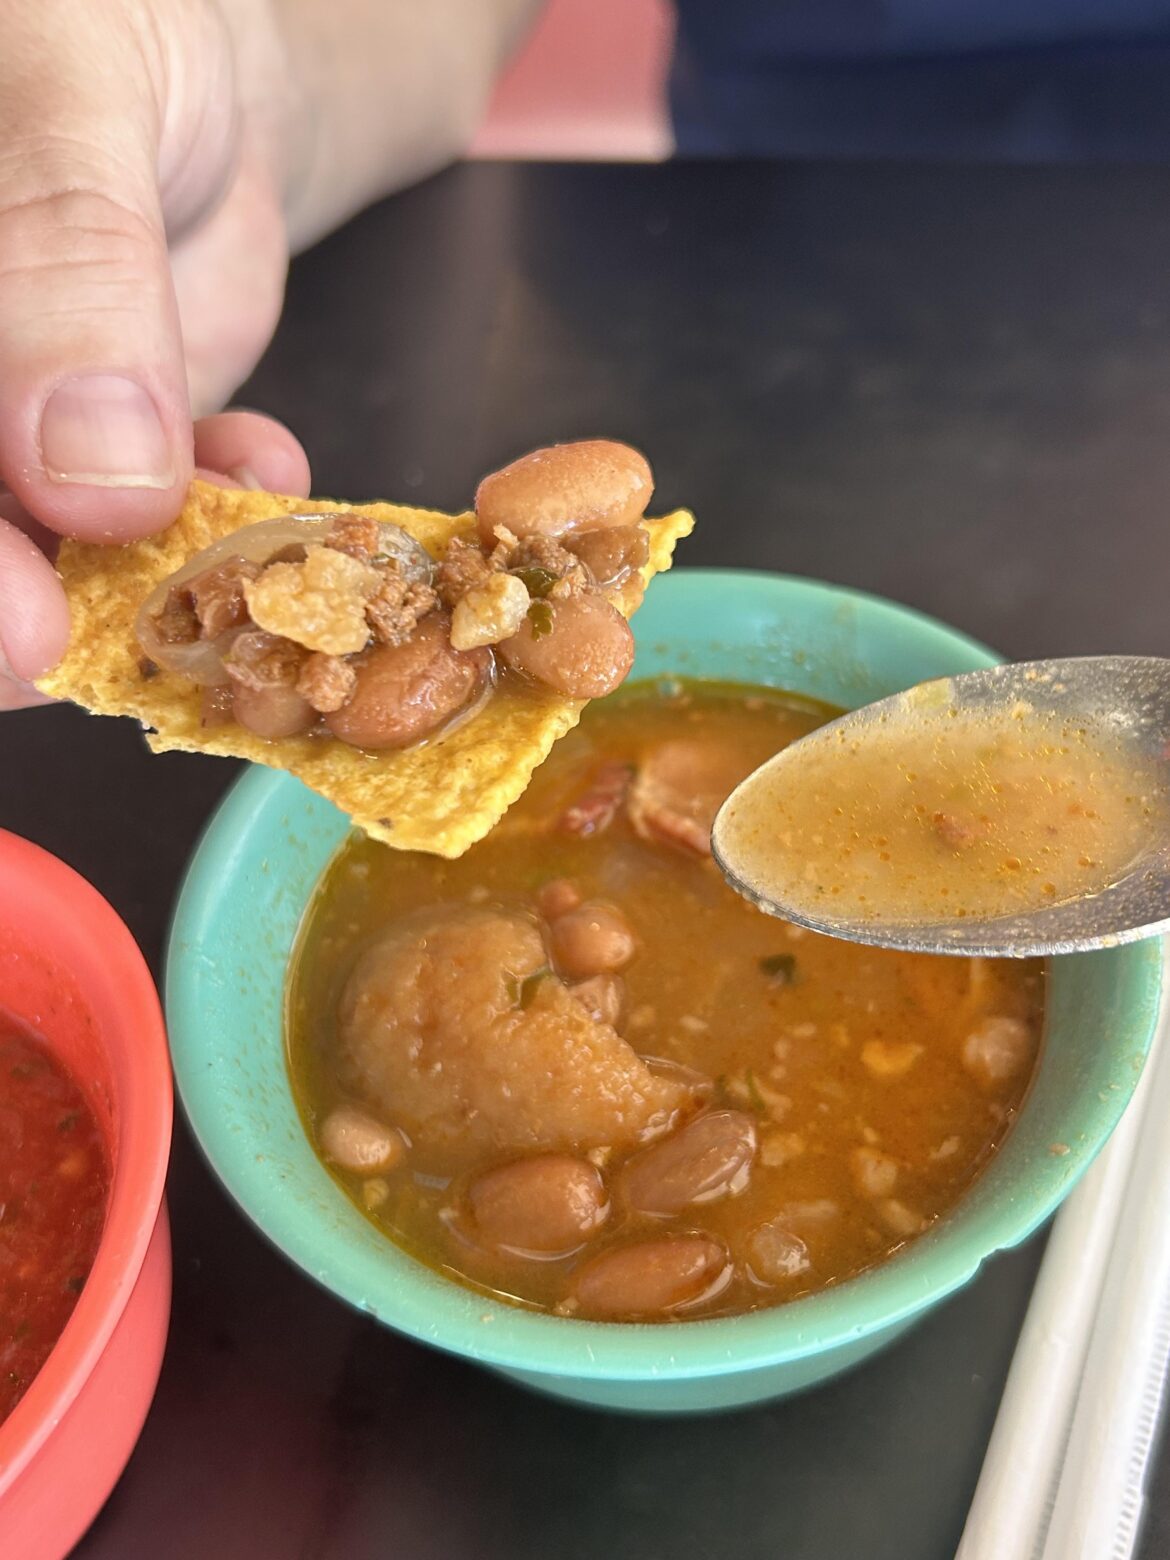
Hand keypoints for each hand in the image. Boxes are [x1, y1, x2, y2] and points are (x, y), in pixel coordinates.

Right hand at [0, 0, 535, 709]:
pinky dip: (220, 523)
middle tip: (124, 646)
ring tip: (242, 537)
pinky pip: (149, 526)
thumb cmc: (105, 24)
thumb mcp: (75, 98)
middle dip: (30, 616)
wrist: (197, 56)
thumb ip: (69, 263)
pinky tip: (269, 469)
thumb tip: (88, 473)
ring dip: (150, 577)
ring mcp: (12, 428)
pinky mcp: (100, 455)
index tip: (25, 634)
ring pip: (46, 558)